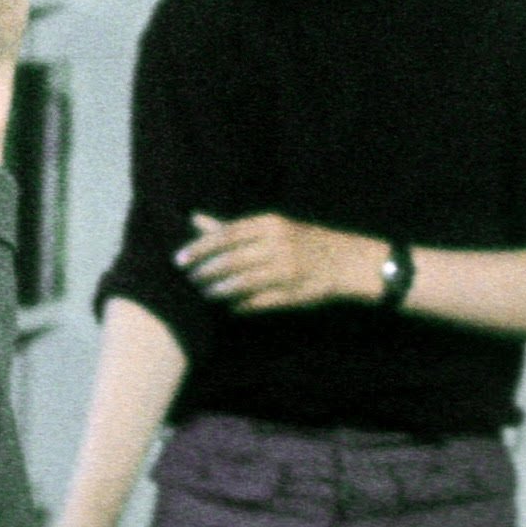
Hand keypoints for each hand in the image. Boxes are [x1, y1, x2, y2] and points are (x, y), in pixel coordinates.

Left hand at [176, 213, 383, 312]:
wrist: (347, 260)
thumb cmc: (301, 240)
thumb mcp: (269, 227)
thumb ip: (231, 227)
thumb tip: (193, 219)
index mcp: (270, 224)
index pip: (226, 235)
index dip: (200, 248)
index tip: (178, 260)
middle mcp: (278, 244)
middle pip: (231, 260)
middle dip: (205, 272)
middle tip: (188, 280)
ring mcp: (287, 269)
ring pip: (241, 283)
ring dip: (218, 291)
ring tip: (204, 294)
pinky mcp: (293, 293)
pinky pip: (257, 302)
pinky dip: (239, 305)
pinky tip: (228, 307)